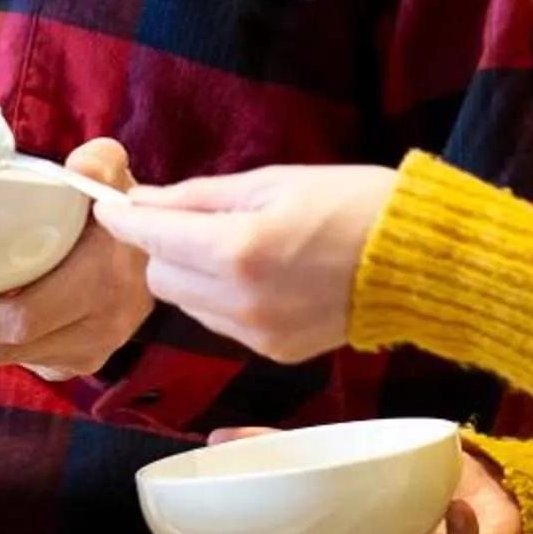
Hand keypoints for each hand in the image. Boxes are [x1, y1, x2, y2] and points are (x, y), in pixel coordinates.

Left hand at [0, 140, 150, 381]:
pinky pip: (21, 361)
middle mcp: (95, 329)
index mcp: (100, 285)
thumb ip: (102, 165)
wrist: (166, 252)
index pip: (18, 319)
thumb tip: (83, 162)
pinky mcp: (79, 362)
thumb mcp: (117, 179)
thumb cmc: (125, 211)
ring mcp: (88, 352)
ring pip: (5, 357)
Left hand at [92, 164, 397, 361]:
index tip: (110, 205)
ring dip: (191, 274)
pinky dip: (222, 298)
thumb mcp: (273, 181)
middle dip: (162, 247)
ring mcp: (258, 334)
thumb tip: (146, 200)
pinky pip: (222, 323)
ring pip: (187, 305)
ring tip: (231, 243)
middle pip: (160, 279)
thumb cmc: (355, 203)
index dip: (124, 219)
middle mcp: (240, 302)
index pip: (151, 238)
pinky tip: (258, 273)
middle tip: (185, 219)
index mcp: (237, 250)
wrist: (421, 261)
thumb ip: (200, 197)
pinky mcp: (276, 352)